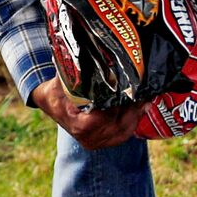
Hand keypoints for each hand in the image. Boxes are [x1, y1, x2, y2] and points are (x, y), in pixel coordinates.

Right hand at [30, 78, 145, 151]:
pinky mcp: (105, 142)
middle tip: (141, 90)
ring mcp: (98, 142)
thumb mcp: (61, 80)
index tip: (126, 89)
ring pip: (125, 129)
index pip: (105, 117)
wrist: (51, 105)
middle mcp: (90, 138)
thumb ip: (75, 71)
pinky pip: (125, 133)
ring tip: (145, 97)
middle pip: (119, 124)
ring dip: (136, 113)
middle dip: (132, 107)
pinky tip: (141, 107)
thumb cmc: (56, 91)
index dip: (117, 104)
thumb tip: (89, 54)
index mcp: (79, 126)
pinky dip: (133, 120)